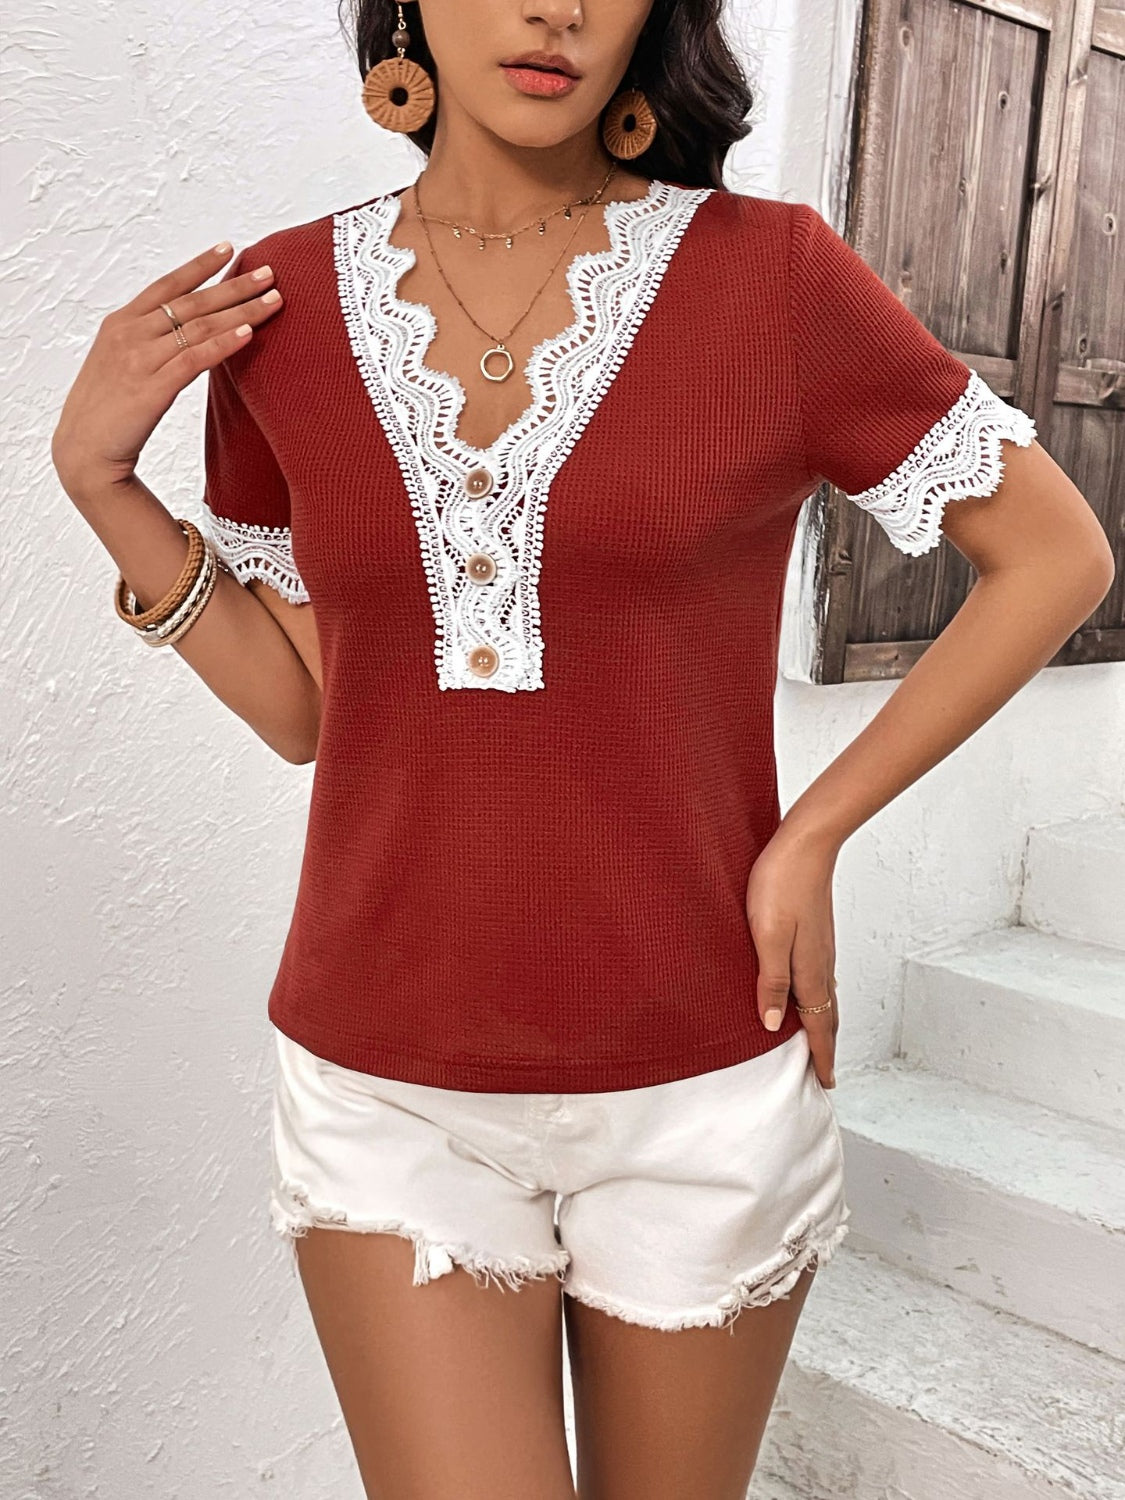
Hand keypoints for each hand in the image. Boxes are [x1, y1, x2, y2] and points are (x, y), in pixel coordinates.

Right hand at [51, 242, 283, 500]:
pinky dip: (223, 343)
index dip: (199, 266)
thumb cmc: (107, 413)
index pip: (167, 285)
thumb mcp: (122, 365)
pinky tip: (249, 333)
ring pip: (199, 326)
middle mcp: (129, 334)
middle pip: (192, 302)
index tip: (229, 248)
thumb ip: (148, 343)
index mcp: (120, 324)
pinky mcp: (152, 387)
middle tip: (270, 272)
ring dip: (241, 310)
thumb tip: (184, 332)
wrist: (84, 452)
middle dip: (234, 284)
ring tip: (274, 299)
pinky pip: (195, 358)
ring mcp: (139, 359)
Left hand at [745, 827, 838, 1088]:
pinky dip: (816, 997)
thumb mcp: (766, 936)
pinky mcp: (815, 931)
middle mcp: (821, 963)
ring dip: (822, 1022)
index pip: (818, 1025)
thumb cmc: (780, 885)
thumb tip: (773, 1025)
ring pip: (824, 995)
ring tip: (817, 1041)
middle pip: (827, 1015)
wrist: (805, 844)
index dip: (821, 1056)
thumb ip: (770, 981)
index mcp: (809, 970)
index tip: (827, 1083)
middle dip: (827, 1046)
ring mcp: (821, 947)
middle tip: (826, 1073)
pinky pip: (819, 976)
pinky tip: (806, 992)